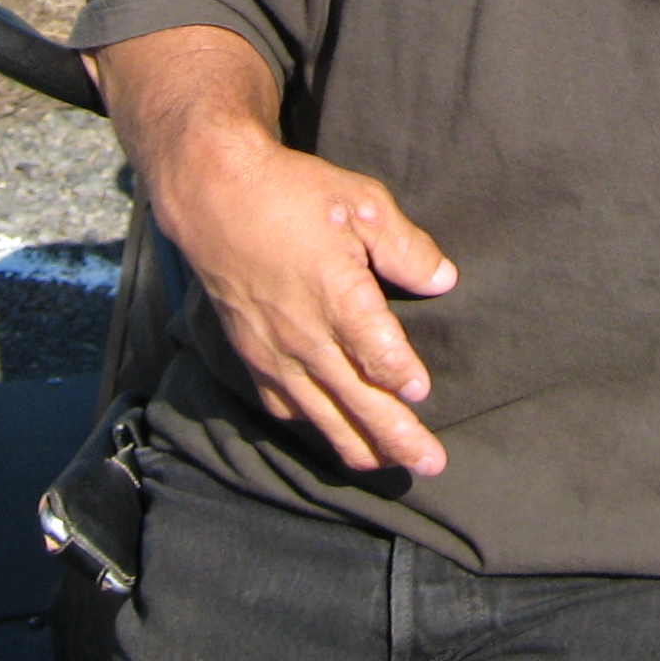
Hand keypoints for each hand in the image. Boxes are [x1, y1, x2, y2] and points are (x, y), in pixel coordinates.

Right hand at [90, 28, 458, 478]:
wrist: (215, 197)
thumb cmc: (292, 193)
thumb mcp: (363, 204)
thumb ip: (407, 247)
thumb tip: (444, 281)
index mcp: (339, 299)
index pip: (381, 360)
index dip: (405, 382)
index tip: (423, 393)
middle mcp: (307, 338)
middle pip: (359, 405)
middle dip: (399, 440)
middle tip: (432, 465)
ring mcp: (275, 354)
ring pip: (323, 417)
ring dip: (359, 445)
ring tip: (390, 466)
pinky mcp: (251, 356)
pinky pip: (285, 407)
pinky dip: (311, 426)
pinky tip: (329, 430)